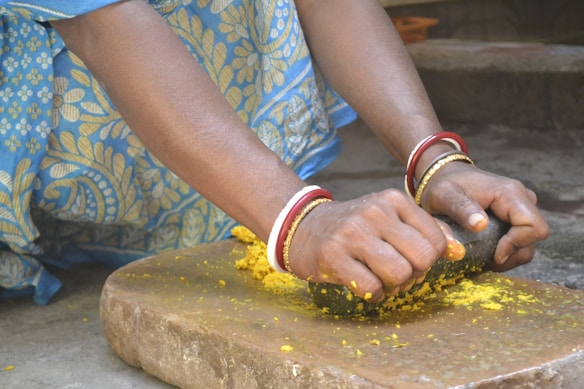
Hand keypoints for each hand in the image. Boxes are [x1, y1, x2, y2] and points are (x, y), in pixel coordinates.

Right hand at [286, 189, 464, 301]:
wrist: (303, 227)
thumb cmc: (355, 227)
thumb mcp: (391, 218)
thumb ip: (427, 231)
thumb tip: (459, 252)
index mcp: (393, 200)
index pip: (435, 240)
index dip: (428, 259)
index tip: (410, 260)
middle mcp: (374, 212)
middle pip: (422, 259)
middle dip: (414, 274)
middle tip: (397, 273)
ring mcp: (352, 233)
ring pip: (399, 274)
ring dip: (393, 286)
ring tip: (380, 278)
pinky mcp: (333, 256)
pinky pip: (372, 288)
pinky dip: (372, 293)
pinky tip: (362, 283)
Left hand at [419, 162, 549, 270]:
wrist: (444, 176)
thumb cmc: (443, 185)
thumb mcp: (444, 195)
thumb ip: (460, 209)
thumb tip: (480, 224)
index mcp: (510, 192)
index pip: (534, 226)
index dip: (517, 245)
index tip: (494, 255)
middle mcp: (522, 198)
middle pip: (535, 236)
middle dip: (513, 254)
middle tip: (487, 260)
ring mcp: (522, 206)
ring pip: (530, 241)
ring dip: (510, 255)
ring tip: (484, 256)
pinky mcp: (517, 215)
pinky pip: (522, 239)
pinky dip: (508, 251)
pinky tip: (487, 250)